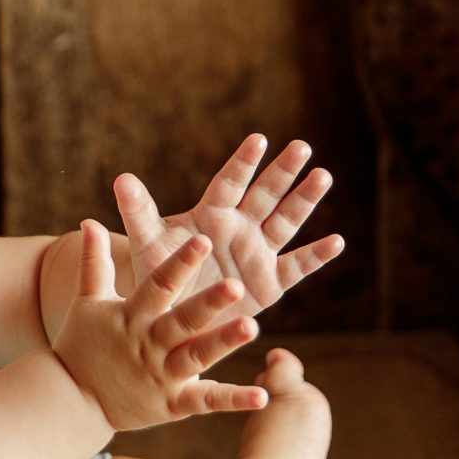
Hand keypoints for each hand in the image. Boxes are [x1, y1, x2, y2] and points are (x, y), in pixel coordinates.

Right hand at [50, 222, 270, 432]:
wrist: (70, 401)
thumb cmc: (80, 345)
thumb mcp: (88, 301)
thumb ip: (94, 261)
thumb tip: (89, 220)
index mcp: (132, 316)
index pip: (159, 285)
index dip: (180, 263)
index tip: (202, 241)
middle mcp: (149, 344)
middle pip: (183, 320)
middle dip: (208, 302)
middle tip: (236, 285)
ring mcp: (162, 376)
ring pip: (198, 357)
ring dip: (225, 343)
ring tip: (252, 326)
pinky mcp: (173, 405)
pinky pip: (206, 401)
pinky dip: (233, 400)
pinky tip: (262, 395)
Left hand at [116, 134, 344, 316]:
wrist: (172, 318)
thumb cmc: (158, 276)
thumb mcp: (147, 244)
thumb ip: (138, 212)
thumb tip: (121, 178)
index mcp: (210, 214)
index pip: (229, 183)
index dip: (243, 163)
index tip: (258, 139)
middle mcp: (239, 227)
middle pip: (264, 195)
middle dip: (282, 172)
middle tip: (302, 147)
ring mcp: (257, 253)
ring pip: (285, 222)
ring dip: (303, 201)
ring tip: (323, 177)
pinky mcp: (270, 283)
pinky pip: (296, 267)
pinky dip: (316, 256)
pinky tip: (337, 241)